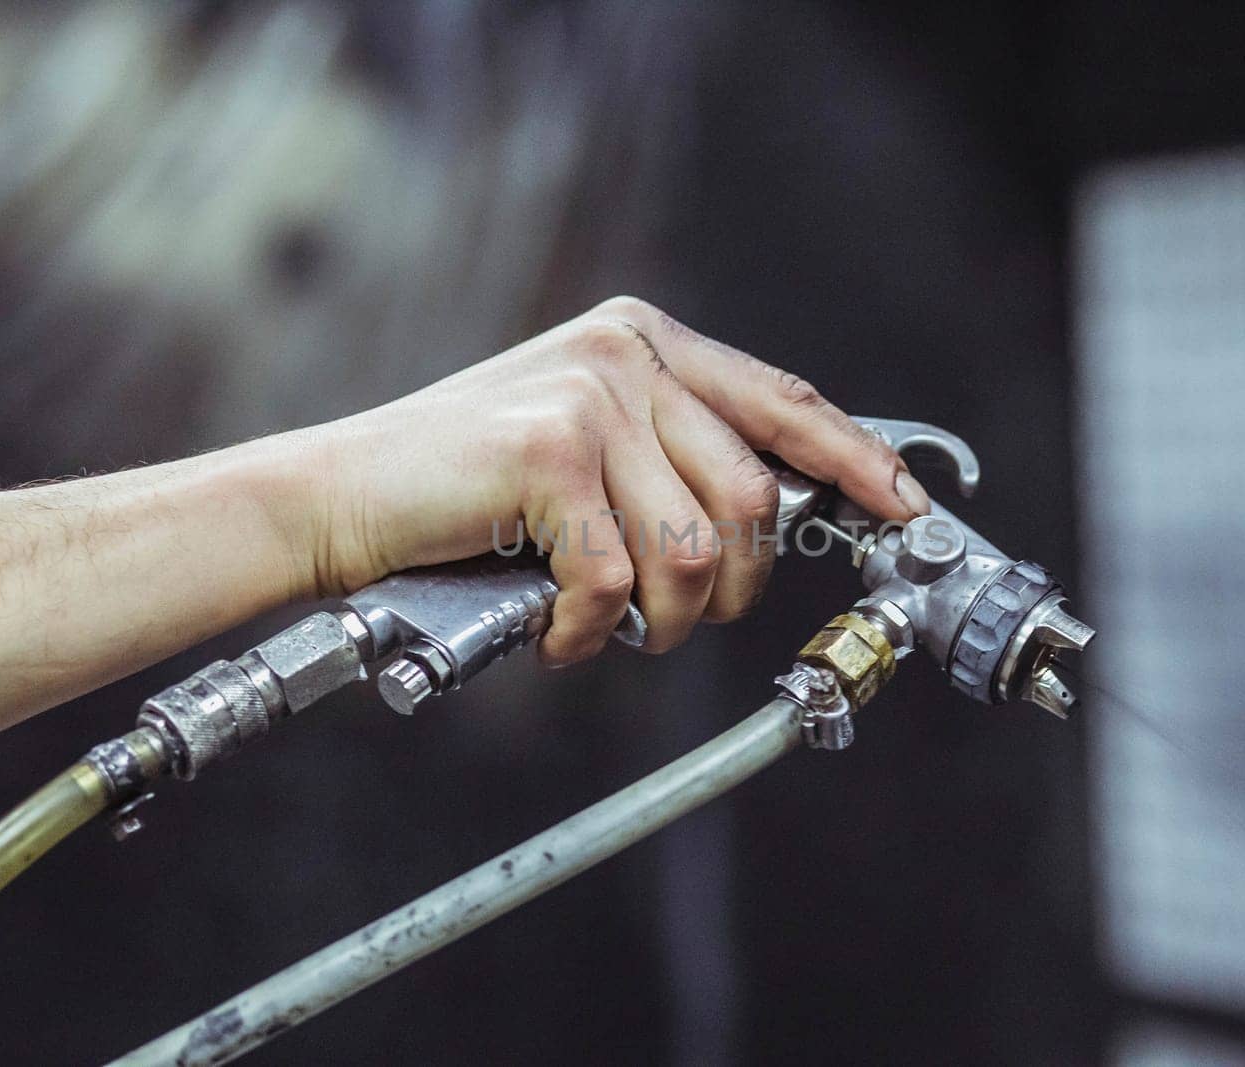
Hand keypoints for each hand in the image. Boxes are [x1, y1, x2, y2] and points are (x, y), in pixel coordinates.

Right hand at [311, 296, 930, 662]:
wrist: (339, 497)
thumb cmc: (466, 489)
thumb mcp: (588, 444)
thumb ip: (674, 453)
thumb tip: (778, 513)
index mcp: (646, 340)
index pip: (786, 402)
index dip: (858, 461)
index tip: (905, 508)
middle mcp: (628, 354)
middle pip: (754, 501)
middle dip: (733, 591)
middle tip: (676, 621)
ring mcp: (590, 398)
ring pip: (695, 552)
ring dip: (662, 621)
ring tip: (608, 626)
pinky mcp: (549, 454)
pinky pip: (617, 583)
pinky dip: (588, 634)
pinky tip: (551, 627)